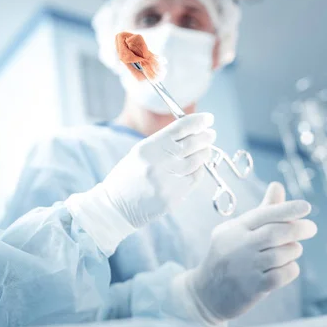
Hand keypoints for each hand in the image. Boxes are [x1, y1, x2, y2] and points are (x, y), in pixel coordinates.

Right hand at [66, 113, 215, 254]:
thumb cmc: (127, 177)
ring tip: (205, 149)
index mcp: (148, 148)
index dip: (198, 121)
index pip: (180, 128)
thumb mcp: (140, 153)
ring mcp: (167, 181)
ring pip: (196, 162)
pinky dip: (199, 170)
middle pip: (192, 144)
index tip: (208, 119)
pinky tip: (197, 167)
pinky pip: (194, 179)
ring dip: (204, 153)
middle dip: (205, 137)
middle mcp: (159, 163)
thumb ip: (163, 143)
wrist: (116, 207)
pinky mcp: (173, 197)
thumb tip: (190, 132)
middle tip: (210, 134)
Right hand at [171, 182, 317, 324]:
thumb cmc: (227, 256)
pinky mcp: (253, 287)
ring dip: (294, 251)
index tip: (306, 207)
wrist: (206, 293)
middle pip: (276, 233)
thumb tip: (277, 185)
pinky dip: (290, 270)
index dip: (287, 209)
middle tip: (311, 228)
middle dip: (298, 229)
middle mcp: (239, 246)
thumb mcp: (236, 230)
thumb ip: (261, 211)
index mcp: (235, 228)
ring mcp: (246, 267)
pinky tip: (286, 268)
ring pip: (282, 254)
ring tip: (292, 250)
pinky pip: (282, 275)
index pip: (264, 214)